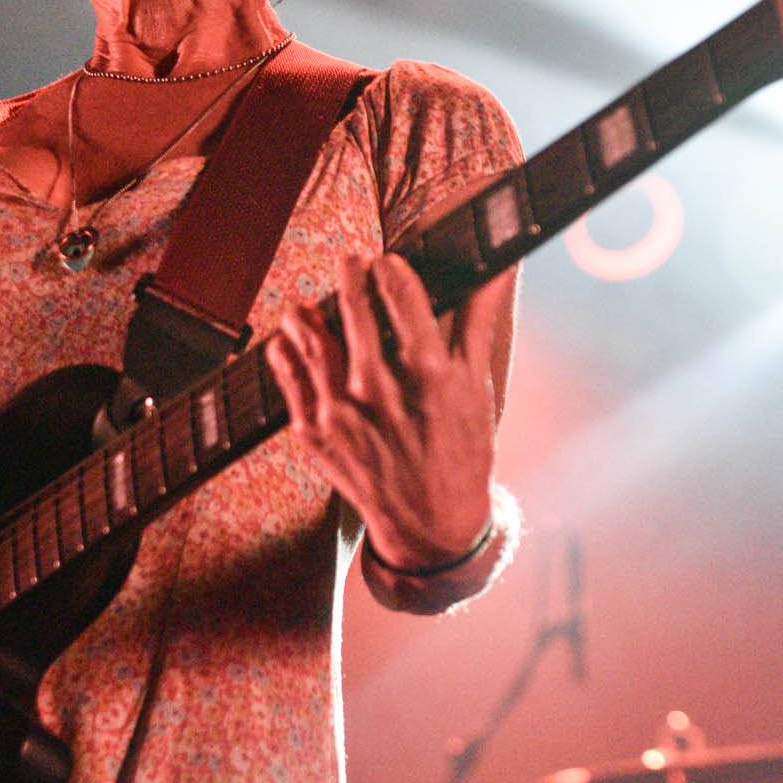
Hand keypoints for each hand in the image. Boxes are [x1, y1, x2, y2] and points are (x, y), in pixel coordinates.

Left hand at [267, 254, 506, 569]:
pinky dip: (284, 357)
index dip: (392, 273)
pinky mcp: (316, 436)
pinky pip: (291, 385)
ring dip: (308, 316)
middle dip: (351, 280)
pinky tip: (284, 340)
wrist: (432, 523)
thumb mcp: (477, 387)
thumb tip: (499, 268)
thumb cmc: (461, 452)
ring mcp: (343, 414)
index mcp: (428, 375)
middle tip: (350, 261)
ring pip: (314, 345)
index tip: (387, 259)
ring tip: (307, 302)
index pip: (403, 301)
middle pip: (356, 316)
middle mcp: (381, 391)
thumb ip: (478, 321)